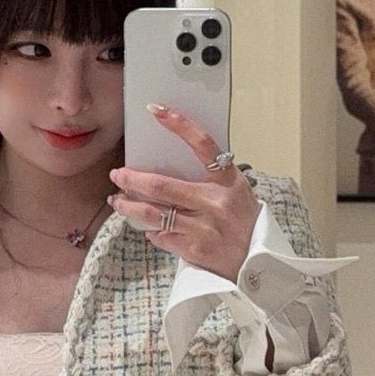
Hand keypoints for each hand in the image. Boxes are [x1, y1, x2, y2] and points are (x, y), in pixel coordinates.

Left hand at [107, 106, 259, 281]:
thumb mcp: (237, 192)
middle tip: (117, 174)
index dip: (179, 125)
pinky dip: (151, 231)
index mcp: (229, 181)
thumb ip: (211, 178)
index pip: (202, 144)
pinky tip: (148, 228)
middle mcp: (216, 202)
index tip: (156, 110)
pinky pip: (160, 236)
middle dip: (132, 179)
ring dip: (129, 206)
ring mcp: (203, 228)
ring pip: (152, 213)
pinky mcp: (193, 250)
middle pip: (161, 185)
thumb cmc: (245, 223)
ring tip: (117, 201)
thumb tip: (171, 164)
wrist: (257, 265)